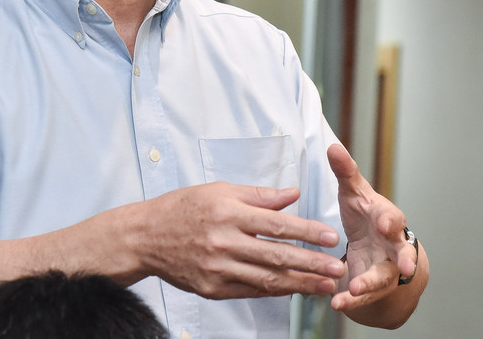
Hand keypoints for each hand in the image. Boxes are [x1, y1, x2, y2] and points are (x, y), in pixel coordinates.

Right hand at [136, 181, 345, 299]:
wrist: (144, 237)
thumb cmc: (181, 208)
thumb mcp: (218, 190)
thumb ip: (258, 195)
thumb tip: (293, 194)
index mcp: (228, 213)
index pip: (276, 224)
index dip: (307, 231)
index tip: (330, 237)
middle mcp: (224, 242)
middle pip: (276, 255)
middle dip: (311, 263)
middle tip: (338, 268)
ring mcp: (218, 268)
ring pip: (267, 278)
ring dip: (300, 283)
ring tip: (326, 285)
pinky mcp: (212, 288)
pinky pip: (250, 291)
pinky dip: (275, 291)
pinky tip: (294, 290)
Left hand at [326, 143, 417, 311]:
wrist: (378, 250)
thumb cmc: (365, 216)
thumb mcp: (354, 193)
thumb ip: (345, 172)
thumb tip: (332, 146)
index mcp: (387, 219)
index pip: (393, 218)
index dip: (391, 221)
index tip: (388, 224)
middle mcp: (392, 246)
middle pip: (402, 252)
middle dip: (404, 258)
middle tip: (405, 266)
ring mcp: (386, 269)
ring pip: (383, 278)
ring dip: (370, 284)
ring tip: (356, 289)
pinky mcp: (374, 287)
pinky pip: (365, 296)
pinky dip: (351, 301)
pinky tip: (337, 304)